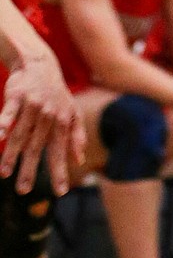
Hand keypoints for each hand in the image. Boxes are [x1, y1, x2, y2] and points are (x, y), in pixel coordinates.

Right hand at [0, 51, 84, 194]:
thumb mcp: (72, 113)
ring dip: (11, 155)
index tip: (60, 192)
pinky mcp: (17, 97)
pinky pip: (9, 113)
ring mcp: (32, 107)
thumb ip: (76, 136)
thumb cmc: (56, 93)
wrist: (40, 65)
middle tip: (23, 191)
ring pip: (20, 135)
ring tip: (4, 173)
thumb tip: (79, 160)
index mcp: (61, 123)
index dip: (60, 171)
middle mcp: (48, 117)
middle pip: (36, 148)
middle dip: (30, 170)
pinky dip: (2, 125)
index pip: (59, 152)